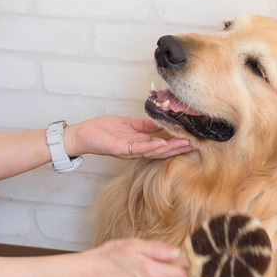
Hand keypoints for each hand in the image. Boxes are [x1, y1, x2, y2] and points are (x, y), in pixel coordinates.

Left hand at [64, 115, 192, 159]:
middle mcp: (136, 150)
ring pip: (153, 151)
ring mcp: (129, 151)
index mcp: (139, 144)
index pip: (161, 145)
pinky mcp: (120, 149)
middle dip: (178, 148)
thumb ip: (144, 126)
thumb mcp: (128, 125)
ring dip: (169, 148)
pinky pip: (138, 149)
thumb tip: (159, 124)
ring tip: (183, 144)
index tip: (191, 139)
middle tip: (194, 144)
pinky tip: (162, 143)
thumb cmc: (102, 130)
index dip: (176, 143)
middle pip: (161, 151)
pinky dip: (151, 146)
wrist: (83, 135)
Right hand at [80, 239, 188, 276]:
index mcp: (151, 272)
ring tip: (133, 270)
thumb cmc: (108, 257)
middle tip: (146, 261)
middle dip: (163, 270)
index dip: (182, 268)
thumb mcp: (133, 245)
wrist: (87, 276)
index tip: (177, 261)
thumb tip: (176, 252)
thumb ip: (158, 249)